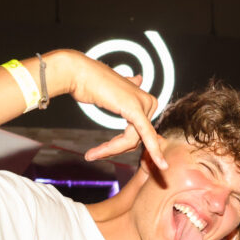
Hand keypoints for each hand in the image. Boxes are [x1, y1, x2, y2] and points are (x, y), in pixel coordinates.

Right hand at [61, 52, 167, 169]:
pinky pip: (143, 135)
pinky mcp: (135, 109)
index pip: (139, 132)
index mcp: (145, 99)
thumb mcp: (115, 89)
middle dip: (114, 149)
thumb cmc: (89, 82)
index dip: (121, 145)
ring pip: (132, 140)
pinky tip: (162, 166)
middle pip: (137, 138)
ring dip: (111, 150)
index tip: (105, 154)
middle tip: (93, 154)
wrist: (76, 72)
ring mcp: (144, 104)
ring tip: (92, 154)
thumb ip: (129, 88)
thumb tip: (139, 78)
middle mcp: (148, 101)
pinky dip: (153, 151)